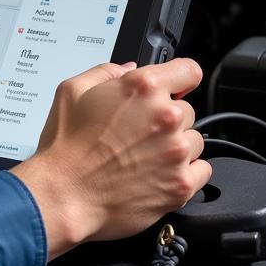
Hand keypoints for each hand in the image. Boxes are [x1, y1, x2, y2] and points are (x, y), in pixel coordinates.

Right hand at [10, 59, 209, 258]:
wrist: (64, 194)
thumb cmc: (65, 147)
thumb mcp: (71, 92)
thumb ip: (105, 72)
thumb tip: (127, 70)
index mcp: (142, 88)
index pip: (188, 71)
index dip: (179, 79)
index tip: (175, 88)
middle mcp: (165, 117)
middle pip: (186, 110)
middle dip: (165, 118)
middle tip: (137, 132)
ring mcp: (176, 151)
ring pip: (194, 140)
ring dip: (175, 146)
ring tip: (142, 156)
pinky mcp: (182, 184)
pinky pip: (201, 170)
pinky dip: (184, 172)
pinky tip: (156, 173)